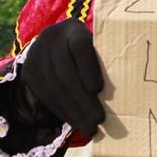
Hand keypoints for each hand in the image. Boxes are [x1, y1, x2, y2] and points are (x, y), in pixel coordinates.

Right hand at [20, 17, 105, 136]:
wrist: (55, 43)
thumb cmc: (89, 49)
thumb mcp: (97, 46)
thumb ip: (105, 61)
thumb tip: (127, 90)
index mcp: (73, 28)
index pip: (79, 46)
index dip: (88, 68)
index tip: (98, 89)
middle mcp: (51, 38)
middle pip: (66, 72)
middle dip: (83, 100)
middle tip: (98, 120)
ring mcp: (36, 54)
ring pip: (54, 87)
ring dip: (73, 112)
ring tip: (89, 128)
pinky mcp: (29, 72)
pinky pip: (45, 96)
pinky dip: (62, 111)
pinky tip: (75, 122)